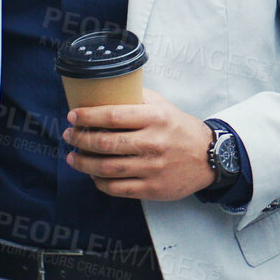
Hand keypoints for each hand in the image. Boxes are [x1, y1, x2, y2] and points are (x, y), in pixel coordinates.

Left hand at [64, 88, 216, 200]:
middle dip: (80, 139)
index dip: (88, 116)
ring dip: (84, 163)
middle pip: (105, 143)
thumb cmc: (181, 130)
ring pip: (106, 168)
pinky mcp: (152, 188)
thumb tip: (108, 91)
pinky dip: (99, 182)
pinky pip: (116, 188)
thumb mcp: (165, 107)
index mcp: (156, 119)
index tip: (73, 116)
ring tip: (74, 157)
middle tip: (70, 136)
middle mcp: (154, 143)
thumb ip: (139, 98)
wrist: (210, 158)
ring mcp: (152, 168)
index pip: (113, 116)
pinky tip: (93, 176)